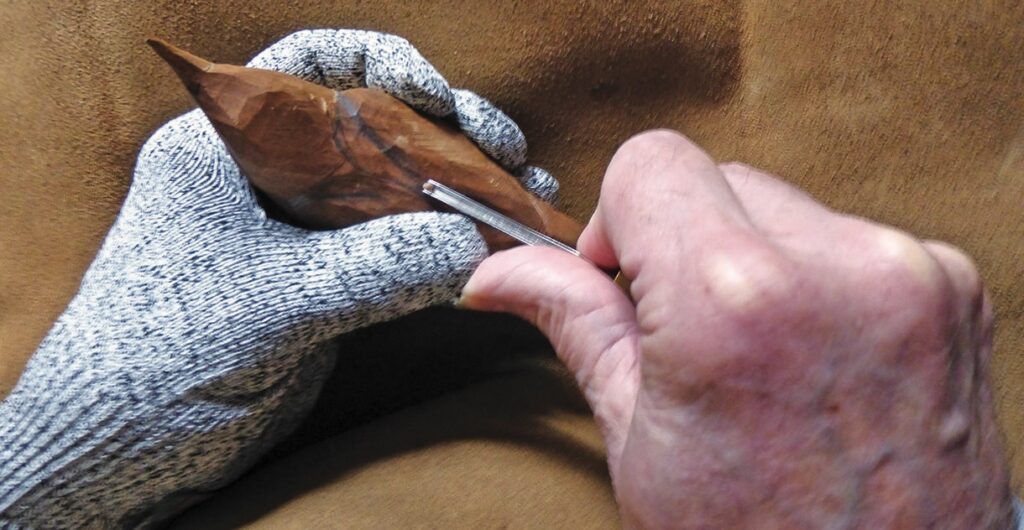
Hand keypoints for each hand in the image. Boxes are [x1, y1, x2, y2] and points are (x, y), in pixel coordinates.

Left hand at [0, 29, 553, 525]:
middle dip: (446, 127)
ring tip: (525, 191)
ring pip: (391, 181)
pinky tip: (495, 241)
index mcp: (223, 144)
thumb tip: (467, 240)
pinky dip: (445, 238)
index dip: (381, 61)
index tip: (439, 93)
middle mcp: (264, 173)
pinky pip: (395, 242)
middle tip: (506, 149)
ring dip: (459, 183)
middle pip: (369, 118)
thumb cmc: (162, 355)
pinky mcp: (324, 280)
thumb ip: (371, 266)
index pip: (307, 64)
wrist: (123, 446)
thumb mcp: (271, 300)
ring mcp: (298, 229)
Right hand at [462, 131, 1014, 527]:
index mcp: (731, 302)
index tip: (626, 273)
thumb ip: (575, 324)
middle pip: (717, 178)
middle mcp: (833, 269)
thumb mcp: (639, 441)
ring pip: (784, 207)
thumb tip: (501, 275)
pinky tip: (815, 355)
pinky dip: (820, 281)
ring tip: (760, 355)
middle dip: (687, 244)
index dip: (617, 218)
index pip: (650, 161)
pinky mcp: (951, 286)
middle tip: (689, 333)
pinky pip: (851, 240)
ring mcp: (905, 273)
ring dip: (756, 260)